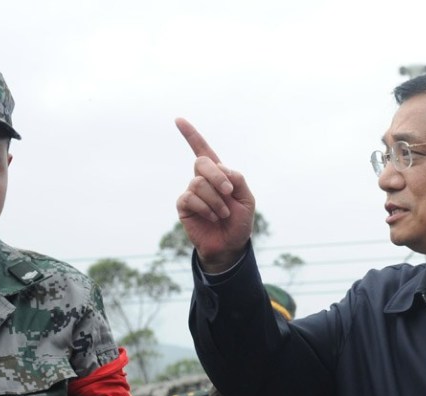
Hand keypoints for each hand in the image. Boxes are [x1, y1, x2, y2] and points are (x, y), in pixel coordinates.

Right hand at [175, 117, 255, 272]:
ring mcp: (192, 193)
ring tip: (223, 214)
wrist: (230, 245)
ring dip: (216, 199)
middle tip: (229, 193)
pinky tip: (212, 216)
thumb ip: (237, 180)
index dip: (191, 135)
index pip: (202, 150)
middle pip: (202, 162)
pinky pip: (190, 197)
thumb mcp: (247, 199)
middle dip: (217, 176)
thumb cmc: (239, 222)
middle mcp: (203, 180)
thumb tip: (220, 168)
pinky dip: (206, 207)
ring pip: (199, 183)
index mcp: (218, 175)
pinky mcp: (184, 206)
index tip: (178, 120)